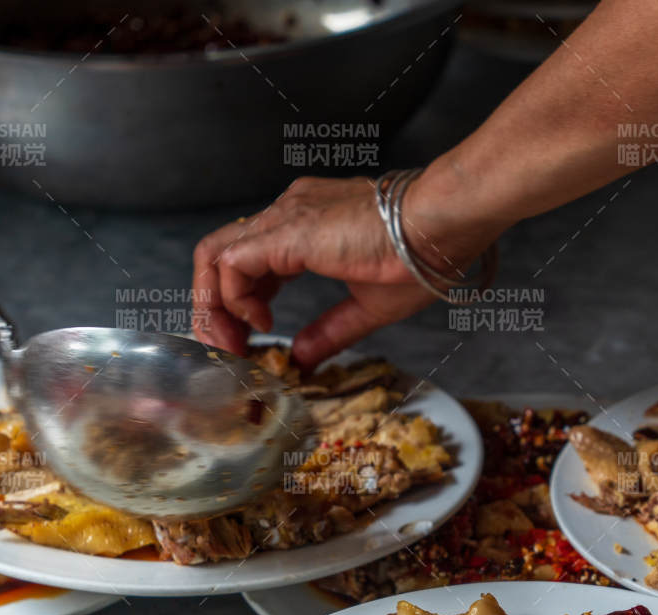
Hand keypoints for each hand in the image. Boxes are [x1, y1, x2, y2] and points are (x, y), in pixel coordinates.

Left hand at [191, 175, 500, 367]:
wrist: (442, 223)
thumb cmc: (422, 256)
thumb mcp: (369, 305)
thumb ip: (330, 331)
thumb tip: (302, 358)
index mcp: (307, 225)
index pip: (249, 260)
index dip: (241, 304)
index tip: (251, 342)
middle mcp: (288, 213)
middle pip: (222, 255)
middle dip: (215, 308)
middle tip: (228, 350)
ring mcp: (284, 217)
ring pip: (215, 255)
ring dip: (214, 306)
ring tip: (233, 344)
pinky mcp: (285, 231)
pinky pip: (230, 264)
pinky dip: (232, 299)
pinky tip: (259, 323)